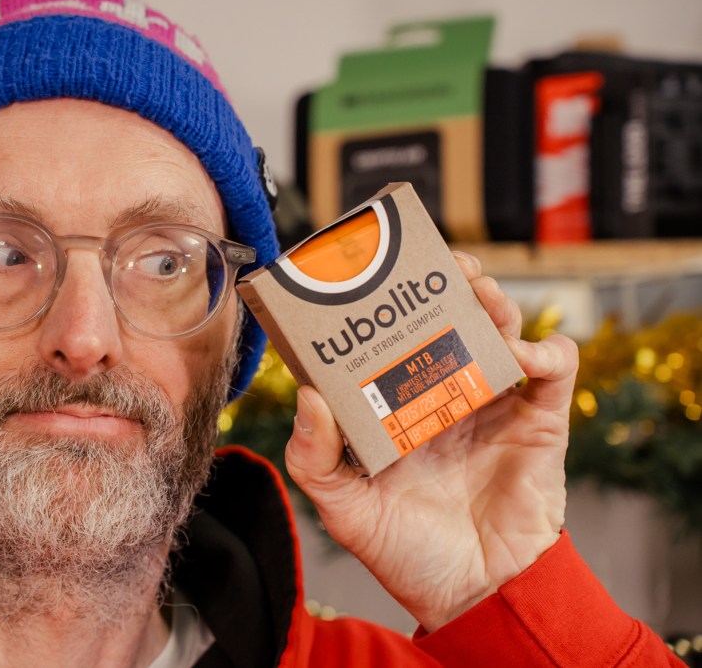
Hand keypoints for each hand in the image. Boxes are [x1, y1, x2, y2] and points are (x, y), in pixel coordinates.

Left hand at [284, 252, 578, 631]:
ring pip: (499, 328)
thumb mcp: (343, 507)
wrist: (476, 595)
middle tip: (436, 263)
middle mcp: (443, 395)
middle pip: (448, 319)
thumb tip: (306, 395)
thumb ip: (314, 457)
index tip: (363, 273)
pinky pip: (552, 367)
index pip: (387, 339)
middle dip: (444, 282)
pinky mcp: (539, 421)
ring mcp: (493, 404)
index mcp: (396, 407)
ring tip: (474, 287)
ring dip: (491, 298)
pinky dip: (542, 348)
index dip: (380, 304)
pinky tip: (517, 351)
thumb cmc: (407, 552)